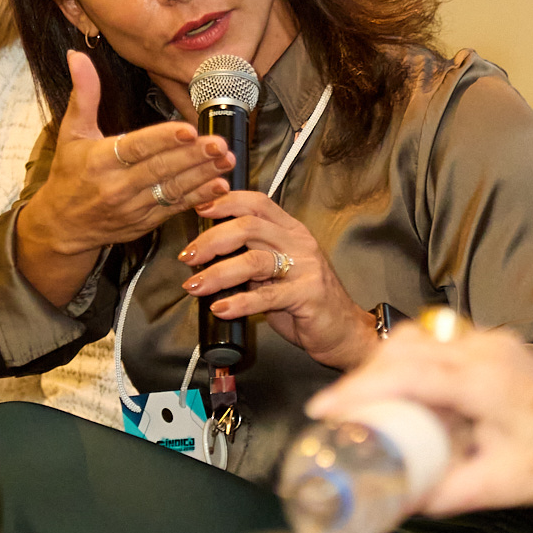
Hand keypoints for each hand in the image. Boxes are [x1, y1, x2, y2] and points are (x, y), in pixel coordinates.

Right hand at [17, 52, 233, 305]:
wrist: (63, 227)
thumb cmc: (68, 175)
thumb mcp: (70, 133)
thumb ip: (83, 95)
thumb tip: (77, 56)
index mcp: (99, 161)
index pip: (135, 148)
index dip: (163, 139)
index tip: (188, 130)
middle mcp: (117, 186)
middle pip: (160, 169)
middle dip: (193, 156)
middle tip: (219, 143)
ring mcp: (133, 207)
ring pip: (172, 189)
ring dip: (203, 175)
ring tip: (226, 160)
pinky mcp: (146, 222)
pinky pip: (175, 208)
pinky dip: (199, 197)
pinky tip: (220, 186)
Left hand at [178, 190, 377, 371]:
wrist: (343, 331)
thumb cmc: (304, 301)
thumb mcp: (277, 272)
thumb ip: (250, 258)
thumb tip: (206, 256)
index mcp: (290, 231)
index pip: (257, 203)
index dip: (226, 202)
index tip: (198, 209)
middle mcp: (299, 243)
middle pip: (248, 227)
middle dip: (212, 240)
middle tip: (188, 257)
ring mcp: (305, 268)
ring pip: (253, 260)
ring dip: (218, 273)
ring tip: (195, 286)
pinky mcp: (307, 295)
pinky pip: (266, 296)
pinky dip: (239, 302)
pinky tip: (221, 308)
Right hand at [307, 323, 532, 512]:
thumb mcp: (496, 487)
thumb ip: (440, 495)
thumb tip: (389, 506)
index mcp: (485, 381)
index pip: (406, 375)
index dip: (358, 390)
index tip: (322, 411)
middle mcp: (484, 349)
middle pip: (403, 349)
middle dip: (362, 379)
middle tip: (337, 414)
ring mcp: (489, 341)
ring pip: (416, 340)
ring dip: (385, 368)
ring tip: (364, 407)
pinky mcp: (491, 344)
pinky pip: (436, 344)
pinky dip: (409, 365)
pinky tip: (403, 398)